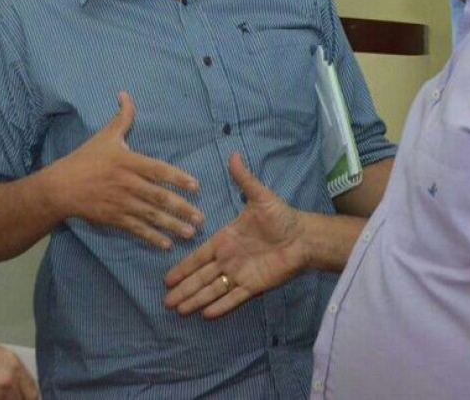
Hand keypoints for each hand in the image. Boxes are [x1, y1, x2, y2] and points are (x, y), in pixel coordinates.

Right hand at [53, 91, 202, 248]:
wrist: (60, 187)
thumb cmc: (85, 159)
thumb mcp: (105, 136)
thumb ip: (122, 117)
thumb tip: (125, 93)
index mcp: (127, 162)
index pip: (157, 170)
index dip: (177, 177)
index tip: (196, 186)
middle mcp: (126, 183)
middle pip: (158, 196)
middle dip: (181, 208)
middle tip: (201, 217)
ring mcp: (120, 203)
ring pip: (150, 215)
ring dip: (171, 225)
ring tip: (190, 233)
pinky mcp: (113, 218)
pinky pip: (136, 229)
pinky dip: (151, 237)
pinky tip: (166, 245)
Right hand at [163, 153, 306, 318]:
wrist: (304, 237)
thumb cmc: (281, 217)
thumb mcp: (261, 196)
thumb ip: (245, 180)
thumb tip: (234, 155)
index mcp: (225, 239)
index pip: (198, 256)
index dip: (183, 267)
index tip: (166, 277)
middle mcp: (228, 259)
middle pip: (200, 277)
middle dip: (183, 288)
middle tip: (165, 302)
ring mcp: (240, 274)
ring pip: (212, 289)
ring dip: (196, 299)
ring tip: (178, 310)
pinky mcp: (254, 286)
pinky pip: (233, 298)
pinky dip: (220, 306)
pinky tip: (205, 314)